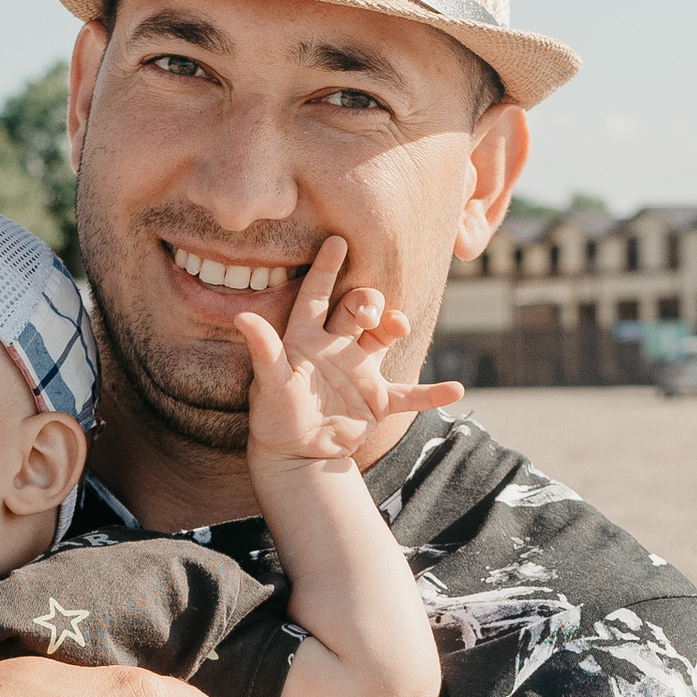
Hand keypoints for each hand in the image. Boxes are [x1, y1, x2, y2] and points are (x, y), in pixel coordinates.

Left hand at [233, 235, 461, 463]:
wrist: (296, 455)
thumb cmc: (275, 418)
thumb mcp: (268, 383)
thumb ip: (263, 350)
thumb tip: (241, 316)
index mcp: (307, 339)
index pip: (317, 295)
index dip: (326, 268)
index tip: (336, 240)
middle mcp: (337, 347)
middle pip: (357, 308)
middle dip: (366, 302)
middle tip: (368, 313)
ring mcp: (360, 372)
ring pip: (384, 337)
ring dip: (394, 326)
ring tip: (398, 327)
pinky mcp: (378, 400)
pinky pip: (410, 393)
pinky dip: (432, 393)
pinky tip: (455, 390)